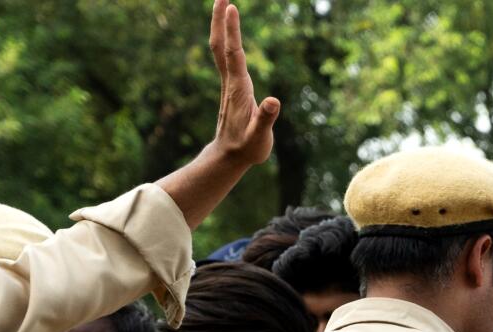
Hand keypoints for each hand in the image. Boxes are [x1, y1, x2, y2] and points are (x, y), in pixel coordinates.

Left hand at [207, 0, 279, 165]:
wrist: (229, 156)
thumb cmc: (246, 148)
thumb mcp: (260, 137)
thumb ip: (266, 119)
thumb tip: (273, 101)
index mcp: (238, 88)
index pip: (233, 53)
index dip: (232, 31)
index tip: (230, 6)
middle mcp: (231, 81)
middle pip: (221, 44)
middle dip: (219, 20)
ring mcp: (230, 83)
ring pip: (221, 49)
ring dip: (221, 27)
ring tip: (224, 5)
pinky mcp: (232, 87)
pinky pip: (226, 57)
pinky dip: (227, 40)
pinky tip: (230, 36)